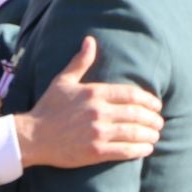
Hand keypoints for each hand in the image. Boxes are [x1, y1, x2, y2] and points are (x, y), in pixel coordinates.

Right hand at [10, 37, 162, 169]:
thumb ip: (80, 62)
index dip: (148, 100)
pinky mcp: (95, 151)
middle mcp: (98, 111)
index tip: (156, 105)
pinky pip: (125, 150)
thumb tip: (90, 40)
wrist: (32, 136)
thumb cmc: (48, 108)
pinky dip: (140, 150)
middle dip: (153, 118)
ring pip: (134, 132)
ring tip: (155, 136)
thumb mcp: (63, 81)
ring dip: (150, 134)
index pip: (131, 94)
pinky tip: (146, 149)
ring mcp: (98, 132)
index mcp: (94, 92)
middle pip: (137, 113)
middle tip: (159, 122)